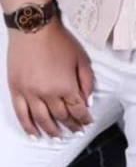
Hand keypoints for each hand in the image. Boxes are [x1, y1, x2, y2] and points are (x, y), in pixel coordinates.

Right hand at [6, 17, 94, 139]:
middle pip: (61, 116)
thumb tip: (88, 101)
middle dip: (71, 125)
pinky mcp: (15, 90)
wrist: (33, 28)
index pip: (77, 109)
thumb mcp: (80, 58)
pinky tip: (35, 135)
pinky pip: (21, 114)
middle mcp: (47, 93)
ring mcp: (29, 93)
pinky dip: (28, 127)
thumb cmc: (58, 40)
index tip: (87, 123)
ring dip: (51, 131)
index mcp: (65, 85)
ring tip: (59, 138)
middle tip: (76, 132)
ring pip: (42, 120)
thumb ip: (87, 81)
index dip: (83, 119)